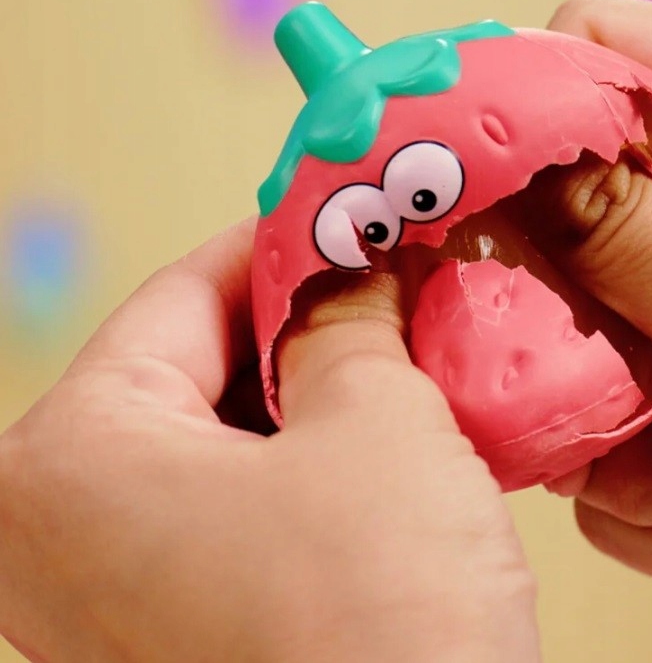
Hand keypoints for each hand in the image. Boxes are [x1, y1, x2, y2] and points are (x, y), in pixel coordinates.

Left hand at [0, 219, 538, 661]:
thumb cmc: (379, 634)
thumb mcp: (379, 423)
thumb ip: (349, 320)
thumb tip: (354, 266)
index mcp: (69, 459)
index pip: (179, 293)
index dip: (279, 243)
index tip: (344, 216)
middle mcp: (61, 531)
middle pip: (196, 367)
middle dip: (305, 325)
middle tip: (390, 287)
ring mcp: (113, 594)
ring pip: (224, 437)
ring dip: (319, 393)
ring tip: (403, 356)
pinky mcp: (177, 632)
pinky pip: (240, 505)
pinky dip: (312, 461)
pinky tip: (388, 438)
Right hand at [530, 0, 651, 661]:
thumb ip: (622, 231)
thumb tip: (503, 166)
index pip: (606, 57)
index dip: (526, 112)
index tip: (463, 190)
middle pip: (559, 214)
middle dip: (563, 316)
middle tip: (606, 374)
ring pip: (559, 339)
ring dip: (617, 428)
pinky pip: (587, 429)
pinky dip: (644, 489)